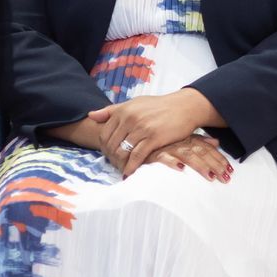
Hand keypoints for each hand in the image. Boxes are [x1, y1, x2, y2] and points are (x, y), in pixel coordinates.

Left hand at [89, 89, 215, 176]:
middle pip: (111, 145)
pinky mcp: (154, 138)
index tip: (108, 155)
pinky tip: (130, 173)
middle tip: (115, 166)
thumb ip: (112, 110)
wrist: (184, 107)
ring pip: (122, 152)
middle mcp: (130, 118)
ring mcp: (141, 128)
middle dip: (111, 158)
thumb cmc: (159, 106)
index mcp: (123, 110)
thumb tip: (91, 115)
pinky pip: (137, 156)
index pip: (104, 134)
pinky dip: (131, 167)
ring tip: (122, 170)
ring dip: (120, 164)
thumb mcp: (134, 103)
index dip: (104, 148)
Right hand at [143, 133, 233, 180]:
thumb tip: (216, 142)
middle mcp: (179, 141)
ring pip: (187, 155)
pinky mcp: (153, 153)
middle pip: (201, 153)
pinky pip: (163, 157)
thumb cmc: (161, 141)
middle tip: (226, 178)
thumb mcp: (182, 139)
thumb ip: (198, 141)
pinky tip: (180, 169)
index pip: (207, 149)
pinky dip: (172, 162)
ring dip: (200, 166)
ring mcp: (167, 147)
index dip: (219, 159)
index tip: (230, 171)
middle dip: (215, 165)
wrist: (137, 137)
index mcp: (187, 138)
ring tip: (211, 177)